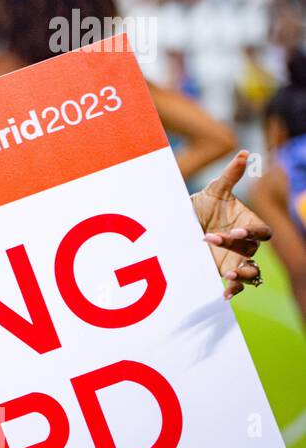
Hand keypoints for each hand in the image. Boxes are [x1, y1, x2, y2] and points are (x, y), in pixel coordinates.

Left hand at [190, 150, 272, 299]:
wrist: (184, 223)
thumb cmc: (204, 204)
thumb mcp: (215, 190)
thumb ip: (231, 174)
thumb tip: (244, 153)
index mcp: (249, 223)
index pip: (263, 232)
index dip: (253, 232)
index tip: (235, 230)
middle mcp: (246, 242)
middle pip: (253, 250)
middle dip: (236, 247)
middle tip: (212, 239)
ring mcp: (236, 257)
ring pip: (252, 270)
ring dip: (244, 273)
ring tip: (229, 273)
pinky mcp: (224, 269)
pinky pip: (237, 284)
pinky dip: (234, 289)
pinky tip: (224, 294)